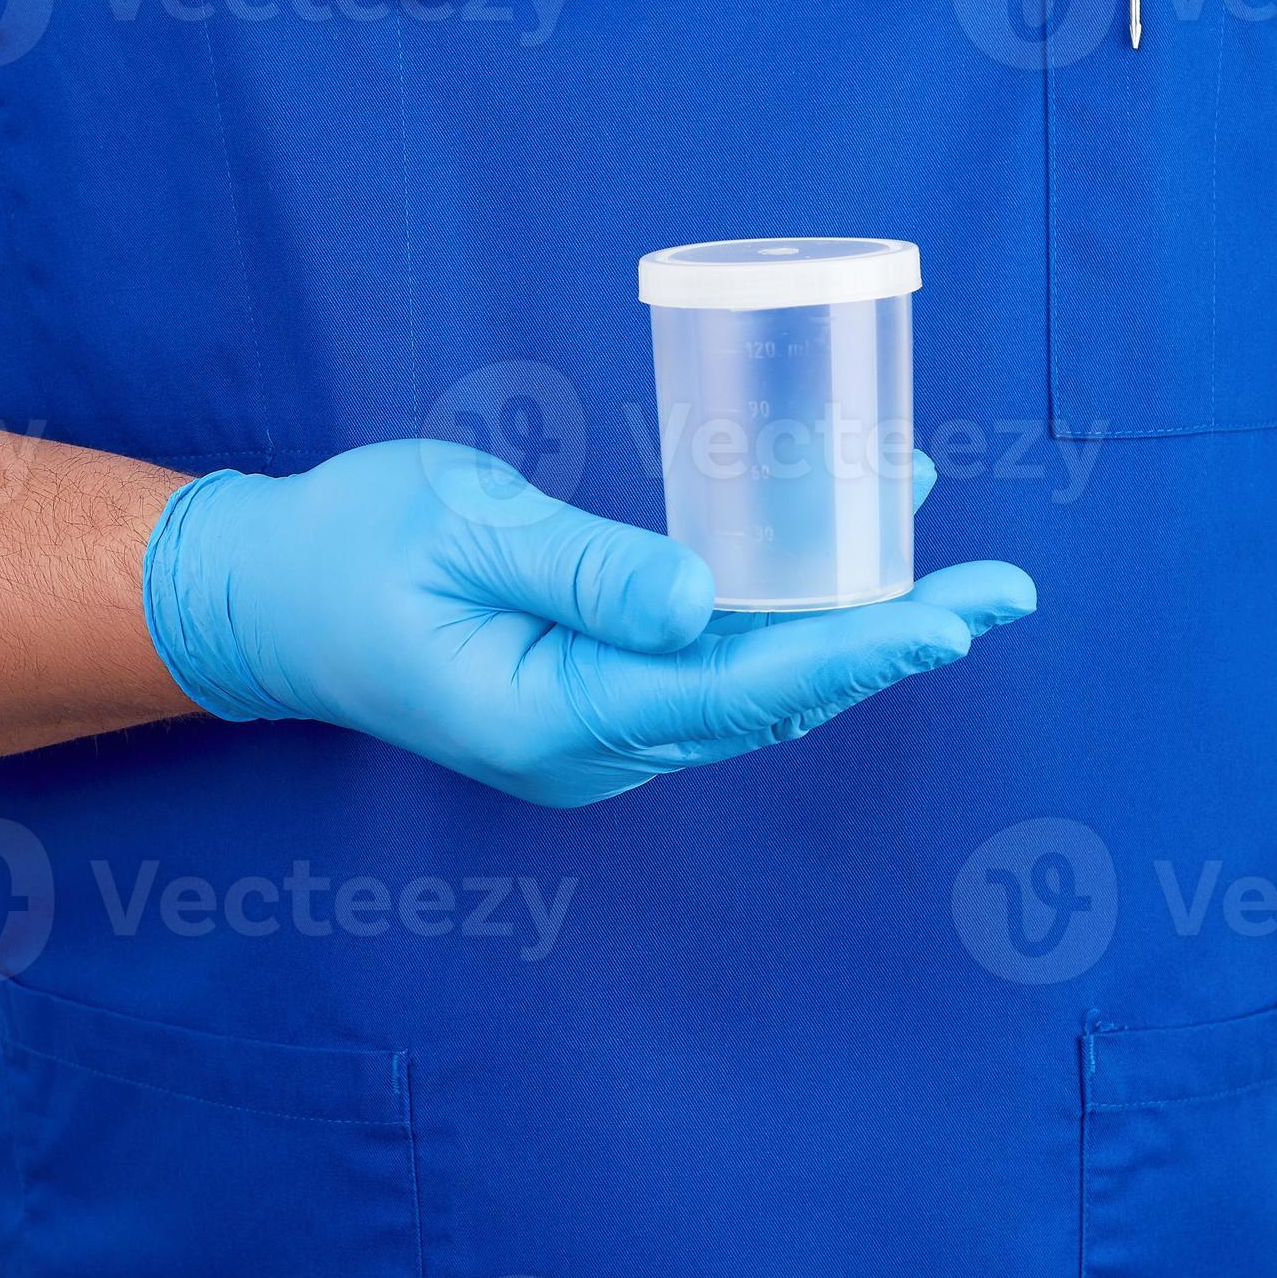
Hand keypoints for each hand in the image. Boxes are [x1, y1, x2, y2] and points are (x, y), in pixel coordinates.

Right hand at [142, 439, 1034, 806]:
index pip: (741, 691)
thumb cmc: (350, 549)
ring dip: (849, 632)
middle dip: (890, 645)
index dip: (858, 651)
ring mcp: (595, 735)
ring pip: (751, 690)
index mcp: (555, 715)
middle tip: (1006, 592)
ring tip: (950, 574)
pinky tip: (835, 567)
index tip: (958, 615)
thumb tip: (705, 601)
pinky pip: (710, 670)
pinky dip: (784, 621)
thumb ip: (585, 567)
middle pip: (771, 702)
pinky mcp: (595, 701)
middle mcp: (591, 748)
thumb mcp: (462, 528)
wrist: (270, 601)